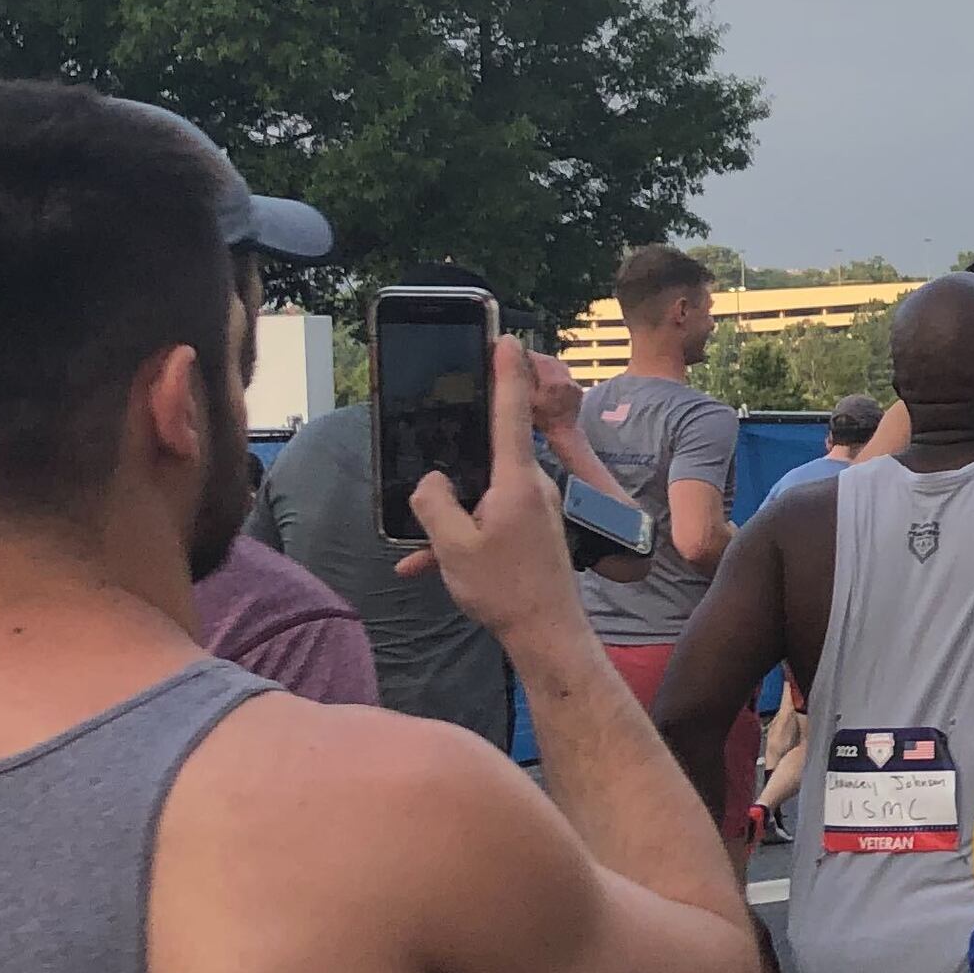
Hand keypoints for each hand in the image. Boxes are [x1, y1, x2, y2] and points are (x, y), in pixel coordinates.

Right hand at [399, 340, 581, 639]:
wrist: (548, 634)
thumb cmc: (505, 591)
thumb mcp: (452, 546)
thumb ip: (432, 503)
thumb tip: (431, 481)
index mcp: (516, 481)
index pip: (510, 412)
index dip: (505, 373)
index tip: (505, 338)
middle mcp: (532, 486)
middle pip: (488, 453)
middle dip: (458, 452)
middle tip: (439, 433)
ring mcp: (536, 507)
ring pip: (482, 494)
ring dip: (452, 515)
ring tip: (425, 549)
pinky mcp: (534, 528)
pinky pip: (489, 520)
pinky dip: (462, 538)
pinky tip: (428, 565)